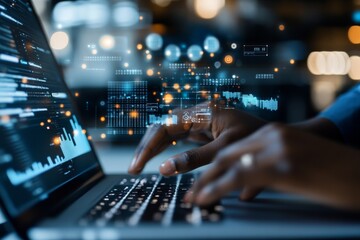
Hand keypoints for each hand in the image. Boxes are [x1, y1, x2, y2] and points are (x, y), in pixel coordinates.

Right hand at [128, 103, 265, 183]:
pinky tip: (161, 159)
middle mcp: (197, 114)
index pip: (165, 126)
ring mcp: (200, 122)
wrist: (276, 137)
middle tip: (134, 168)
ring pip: (169, 132)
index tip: (137, 166)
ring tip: (140, 165)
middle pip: (163, 127)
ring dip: (154, 148)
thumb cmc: (256, 138)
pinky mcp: (204, 131)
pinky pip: (179, 139)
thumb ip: (195, 159)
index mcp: (202, 112)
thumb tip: (165, 169)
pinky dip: (167, 150)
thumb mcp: (225, 149)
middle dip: (147, 147)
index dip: (148, 146)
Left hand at [187, 123, 359, 209]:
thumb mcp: (294, 163)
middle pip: (226, 154)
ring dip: (205, 183)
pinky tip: (206, 198)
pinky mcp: (282, 165)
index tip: (201, 182)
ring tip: (193, 199)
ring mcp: (277, 148)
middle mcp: (273, 135)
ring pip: (227, 164)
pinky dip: (217, 189)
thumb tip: (243, 186)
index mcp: (275, 132)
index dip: (214, 167)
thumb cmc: (331, 172)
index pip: (234, 149)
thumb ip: (268, 166)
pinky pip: (239, 177)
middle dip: (205, 175)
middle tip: (190, 193)